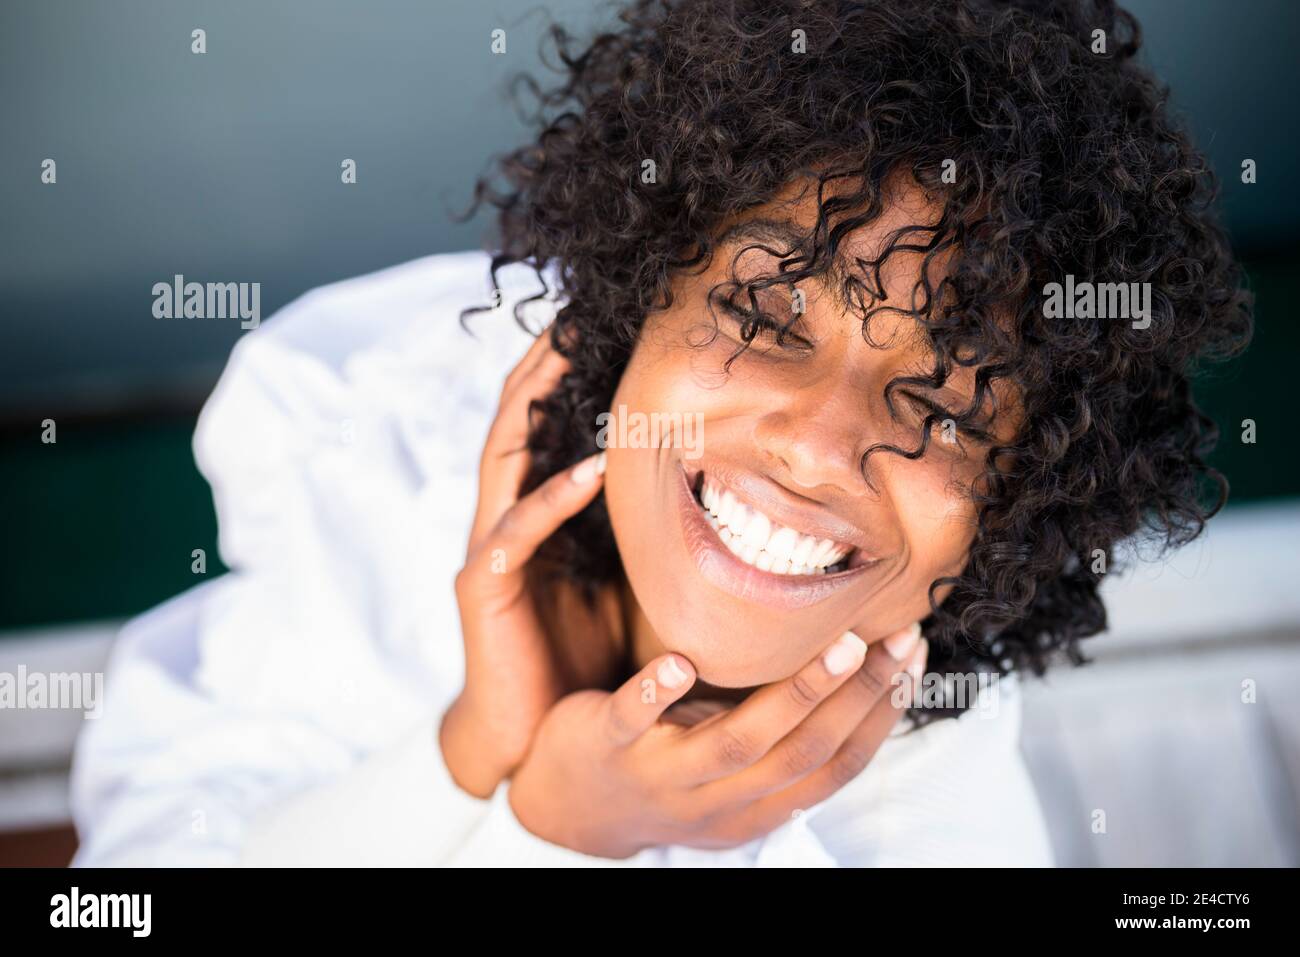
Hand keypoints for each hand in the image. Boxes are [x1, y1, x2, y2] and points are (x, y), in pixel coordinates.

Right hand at [441, 331, 612, 796]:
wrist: (529, 737)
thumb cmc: (582, 655)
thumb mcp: (623, 579)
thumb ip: (642, 530)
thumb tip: (713, 485)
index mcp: (536, 513)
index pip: (542, 424)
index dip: (560, 372)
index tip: (600, 322)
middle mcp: (507, 519)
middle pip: (513, 422)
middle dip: (538, 366)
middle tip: (570, 312)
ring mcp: (490, 550)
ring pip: (502, 460)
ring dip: (531, 407)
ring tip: (562, 356)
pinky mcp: (483, 589)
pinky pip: (518, 534)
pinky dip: (552, 500)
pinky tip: (588, 471)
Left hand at [507, 623, 928, 857]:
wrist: (570, 804)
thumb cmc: (671, 762)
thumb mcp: (736, 759)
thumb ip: (785, 730)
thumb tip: (859, 668)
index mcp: (757, 803)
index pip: (836, 766)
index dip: (881, 715)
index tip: (913, 658)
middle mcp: (718, 798)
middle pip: (803, 752)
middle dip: (858, 695)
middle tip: (895, 638)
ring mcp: (663, 774)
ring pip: (737, 741)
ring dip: (794, 693)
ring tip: (835, 643)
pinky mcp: (608, 745)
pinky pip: (633, 721)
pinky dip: (657, 693)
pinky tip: (681, 662)